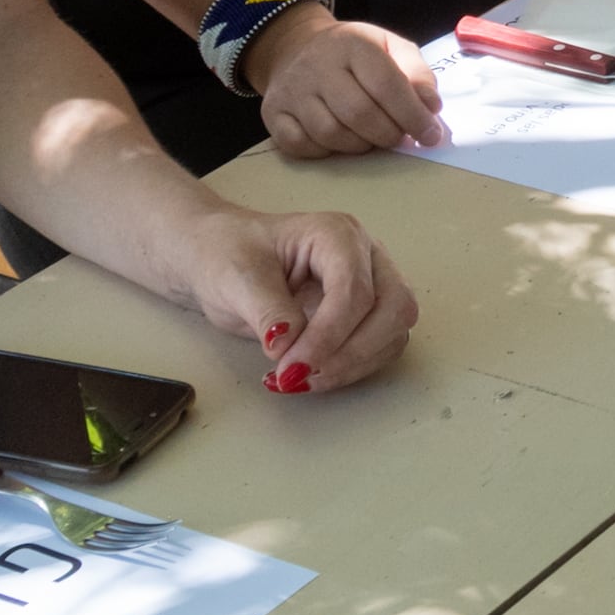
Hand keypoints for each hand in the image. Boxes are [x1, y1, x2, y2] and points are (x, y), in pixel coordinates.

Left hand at [169, 206, 416, 395]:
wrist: (220, 259)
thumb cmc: (229, 254)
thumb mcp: (237, 278)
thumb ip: (267, 310)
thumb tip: (289, 346)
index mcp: (335, 234)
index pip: (354, 289)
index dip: (328, 335)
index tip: (291, 368)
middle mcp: (365, 255)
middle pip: (393, 308)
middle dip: (351, 352)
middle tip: (300, 377)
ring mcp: (371, 283)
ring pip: (393, 333)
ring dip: (352, 365)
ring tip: (300, 379)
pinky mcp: (367, 314)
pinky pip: (380, 348)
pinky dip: (351, 369)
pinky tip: (312, 375)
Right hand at [246, 4, 442, 159]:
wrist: (296, 46)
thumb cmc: (354, 53)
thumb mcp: (390, 48)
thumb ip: (417, 74)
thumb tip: (431, 108)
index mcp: (352, 43)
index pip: (386, 84)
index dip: (413, 115)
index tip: (430, 135)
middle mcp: (317, 64)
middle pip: (358, 114)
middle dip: (388, 134)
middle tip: (398, 138)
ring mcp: (291, 90)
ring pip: (330, 134)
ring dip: (359, 146)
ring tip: (371, 138)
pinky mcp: (272, 112)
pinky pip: (300, 145)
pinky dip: (324, 152)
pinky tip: (338, 141)